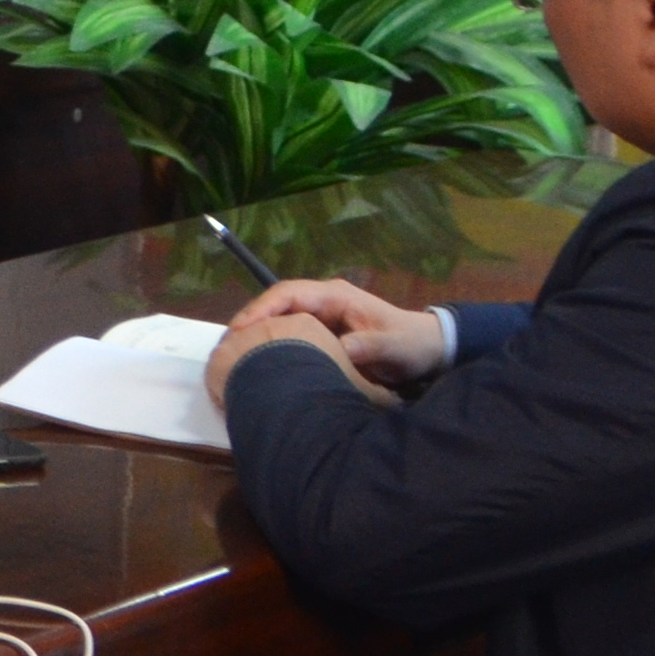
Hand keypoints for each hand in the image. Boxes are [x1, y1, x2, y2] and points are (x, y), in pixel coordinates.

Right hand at [207, 277, 452, 400]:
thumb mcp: (392, 345)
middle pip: (276, 304)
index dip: (262, 308)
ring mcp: (322, 317)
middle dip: (250, 322)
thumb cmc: (409, 343)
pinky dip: (273, 344)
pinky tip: (260, 362)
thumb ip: (368, 345)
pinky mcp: (323, 334)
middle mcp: (324, 302)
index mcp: (335, 296)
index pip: (288, 293)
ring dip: (259, 334)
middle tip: (226, 347)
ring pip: (280, 320)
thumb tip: (341, 350)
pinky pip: (291, 334)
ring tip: (235, 356)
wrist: (428, 349)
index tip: (241, 329)